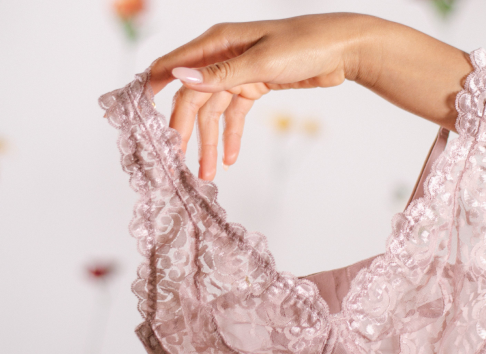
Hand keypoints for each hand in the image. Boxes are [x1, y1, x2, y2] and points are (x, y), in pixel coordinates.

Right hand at [149, 13, 370, 179]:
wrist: (341, 50)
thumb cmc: (304, 45)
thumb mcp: (260, 62)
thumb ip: (220, 75)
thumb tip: (179, 77)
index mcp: (217, 43)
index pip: (174, 66)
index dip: (153, 89)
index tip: (138, 116)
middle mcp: (223, 57)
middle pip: (194, 98)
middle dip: (186, 130)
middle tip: (179, 161)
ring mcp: (239, 73)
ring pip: (215, 112)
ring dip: (211, 141)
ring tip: (208, 173)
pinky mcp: (256, 85)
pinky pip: (236, 114)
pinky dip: (233, 136)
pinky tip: (231, 158)